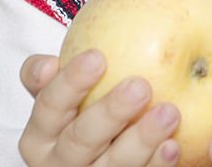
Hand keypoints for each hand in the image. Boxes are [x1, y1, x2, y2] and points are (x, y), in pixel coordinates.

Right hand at [17, 49, 181, 165]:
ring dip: (142, 140)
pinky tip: (173, 145)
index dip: (70, 82)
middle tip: (140, 86)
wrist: (95, 159)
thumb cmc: (76, 115)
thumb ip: (43, 76)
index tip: (97, 56)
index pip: (48, 106)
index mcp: (39, 136)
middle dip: (111, 112)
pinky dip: (156, 165)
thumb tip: (50, 63)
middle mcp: (58, 163)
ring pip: (112, 166)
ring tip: (169, 112)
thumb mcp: (57, 97)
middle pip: (81, 139)